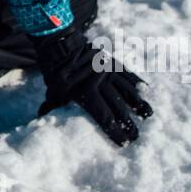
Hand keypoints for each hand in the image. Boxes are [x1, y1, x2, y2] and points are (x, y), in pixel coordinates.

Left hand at [30, 25, 153, 146]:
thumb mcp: (53, 94)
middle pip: (119, 108)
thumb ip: (53, 109)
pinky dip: (137, 83)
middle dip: (129, 124)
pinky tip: (145, 91)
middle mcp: (100, 84)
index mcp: (85, 94)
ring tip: (147, 115)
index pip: (105, 118)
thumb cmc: (56, 76)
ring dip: (138, 104)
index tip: (124, 143)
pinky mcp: (112, 63)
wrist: (62, 48)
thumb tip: (43, 120)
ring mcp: (108, 72)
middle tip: (136, 136)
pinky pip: (128, 74)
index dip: (115, 132)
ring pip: (128, 91)